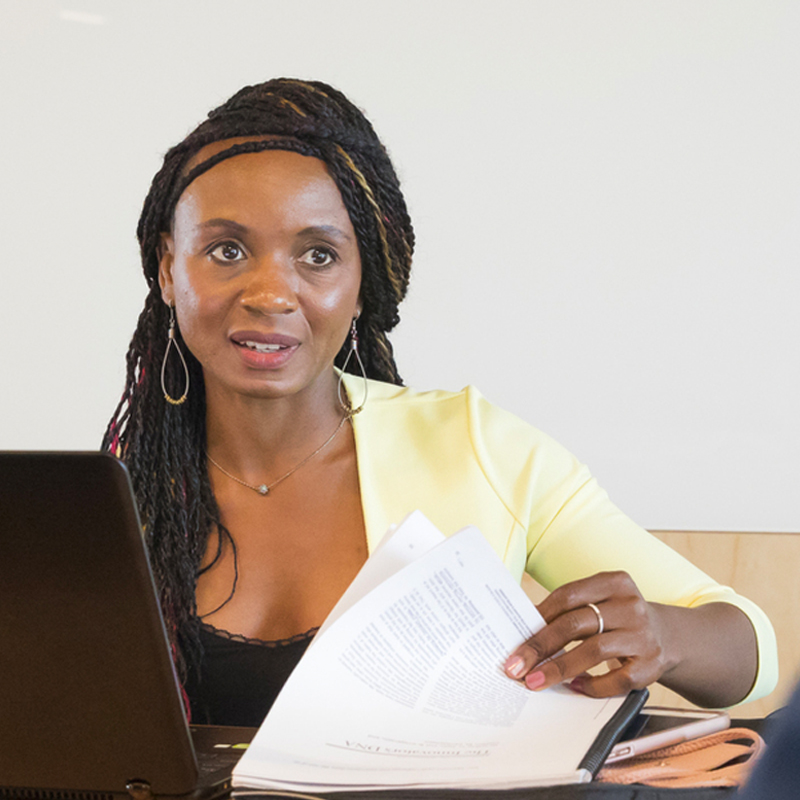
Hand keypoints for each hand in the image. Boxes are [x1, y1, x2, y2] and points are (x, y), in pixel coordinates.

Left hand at [503, 571, 672, 696]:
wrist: (668, 636)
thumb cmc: (617, 618)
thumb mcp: (598, 603)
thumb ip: (568, 612)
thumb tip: (523, 633)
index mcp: (613, 582)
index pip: (567, 596)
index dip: (538, 617)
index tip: (514, 638)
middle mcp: (630, 605)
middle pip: (576, 623)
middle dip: (541, 646)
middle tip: (517, 666)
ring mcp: (643, 635)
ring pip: (594, 650)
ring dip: (560, 668)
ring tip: (536, 681)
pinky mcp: (652, 664)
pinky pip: (617, 679)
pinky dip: (593, 685)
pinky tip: (575, 687)